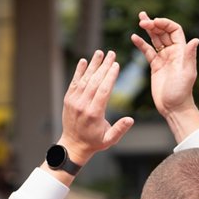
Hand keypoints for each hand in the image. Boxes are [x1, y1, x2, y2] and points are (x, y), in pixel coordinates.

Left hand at [59, 50, 133, 164]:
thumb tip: (130, 119)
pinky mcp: (68, 99)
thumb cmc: (94, 142)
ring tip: (100, 53)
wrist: (73, 145)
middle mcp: (82, 105)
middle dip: (104, 66)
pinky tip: (84, 61)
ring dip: (92, 65)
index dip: (110, 76)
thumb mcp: (109, 139)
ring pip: (84, 79)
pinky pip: (74, 82)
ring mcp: (74, 101)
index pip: (103, 90)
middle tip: (111, 53)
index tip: (116, 65)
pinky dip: (79, 71)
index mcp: (94, 113)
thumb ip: (120, 129)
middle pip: (95, 81)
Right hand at [130, 12, 198, 136]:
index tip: (154, 22)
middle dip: (154, 24)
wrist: (173, 107)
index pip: (174, 30)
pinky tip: (134, 37)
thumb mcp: (186, 73)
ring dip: (148, 29)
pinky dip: (141, 44)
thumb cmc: (182, 92)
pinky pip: (148, 51)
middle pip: (163, 32)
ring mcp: (164, 58)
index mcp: (181, 51)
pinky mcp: (155, 66)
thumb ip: (189, 56)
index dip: (165, 23)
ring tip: (140, 19)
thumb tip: (195, 40)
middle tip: (142, 19)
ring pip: (155, 39)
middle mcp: (173, 52)